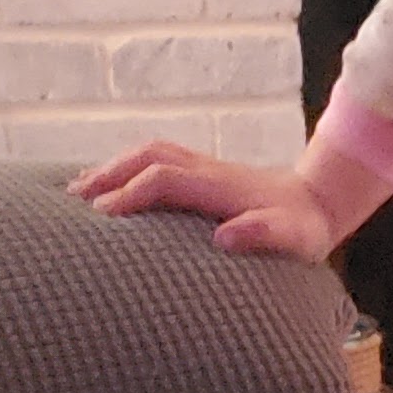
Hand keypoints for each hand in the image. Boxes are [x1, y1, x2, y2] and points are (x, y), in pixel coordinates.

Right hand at [68, 140, 339, 262]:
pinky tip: (110, 185)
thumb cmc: (303, 229)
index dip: (131, 194)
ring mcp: (204, 167)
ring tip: (77, 189)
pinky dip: (127, 167)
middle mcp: (207, 169)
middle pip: (148, 157)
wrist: (321, 201)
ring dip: (112, 167)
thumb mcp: (292, 238)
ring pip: (150, 153)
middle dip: (108, 174)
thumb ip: (262, 234)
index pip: (164, 180)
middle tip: (71, 198)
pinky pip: (157, 159)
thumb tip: (225, 237)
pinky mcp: (204, 172)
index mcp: (220, 186)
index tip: (100, 215)